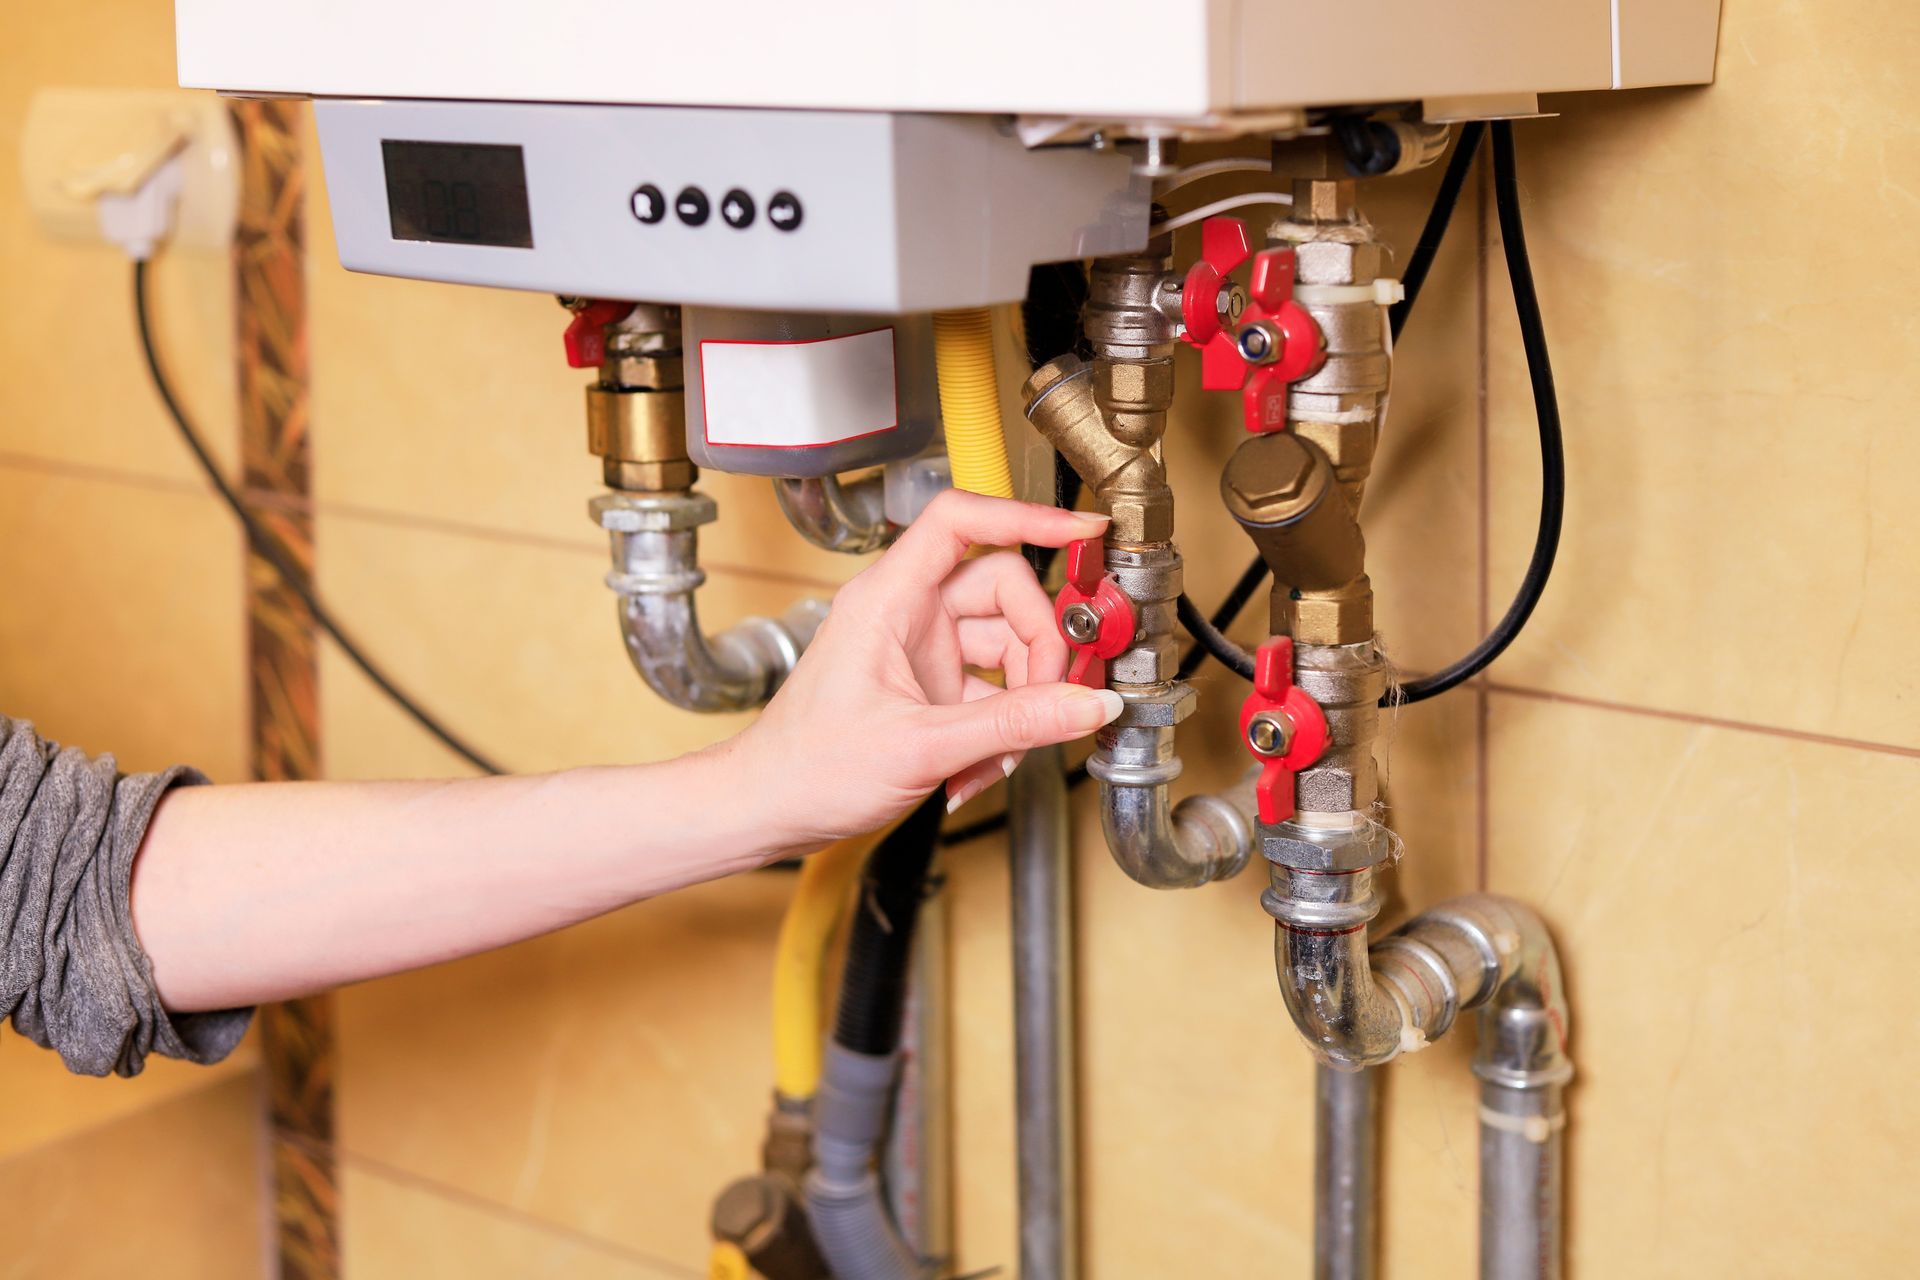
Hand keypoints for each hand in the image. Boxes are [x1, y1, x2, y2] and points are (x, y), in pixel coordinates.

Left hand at [731, 489, 1122, 848]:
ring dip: (1020, 706)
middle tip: (1048, 702)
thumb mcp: (919, 747)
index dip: (1026, 515)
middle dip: (1038, 650)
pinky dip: (1000, 732)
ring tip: (999, 757)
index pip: (961, 522)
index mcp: (887, 599)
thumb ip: (1012, 725)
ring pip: (1007, 647)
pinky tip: (977, 770)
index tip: (1082, 530)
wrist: (769, 811)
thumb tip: (1086, 703)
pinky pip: (994, 692)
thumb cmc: (806, 767)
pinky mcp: (932, 687)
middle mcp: (908, 614)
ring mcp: (922, 651)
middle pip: (1005, 591)